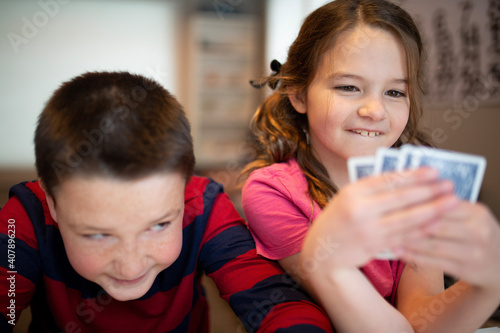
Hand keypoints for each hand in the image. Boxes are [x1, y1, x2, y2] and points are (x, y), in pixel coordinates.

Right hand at [302, 167, 458, 269]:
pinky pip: (403, 236)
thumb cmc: (339, 219)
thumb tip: (407, 178)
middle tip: (450, 185)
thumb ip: (372, 189)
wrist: (322, 251)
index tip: (434, 171)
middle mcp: (359, 210)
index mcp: (352, 192)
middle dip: (429, 191)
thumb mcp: (348, 197)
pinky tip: (437, 223)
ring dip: (432, 210)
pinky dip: (421, 229)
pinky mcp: (374, 246)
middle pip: (400, 198)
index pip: (387, 180)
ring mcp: (367, 230)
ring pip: (406, 218)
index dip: (413, 175)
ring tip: (452, 203)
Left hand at [397, 200, 499, 293]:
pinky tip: (398, 252)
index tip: (395, 200)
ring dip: (408, 241)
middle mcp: (478, 232)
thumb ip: (446, 205)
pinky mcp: (465, 270)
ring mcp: (473, 253)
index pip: (443, 205)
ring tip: (388, 236)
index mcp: (476, 213)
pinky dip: (414, 257)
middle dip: (410, 222)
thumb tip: (413, 190)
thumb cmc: (477, 233)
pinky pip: (434, 262)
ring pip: (433, 245)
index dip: (418, 203)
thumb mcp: (470, 214)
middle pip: (436, 225)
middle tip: (387, 219)